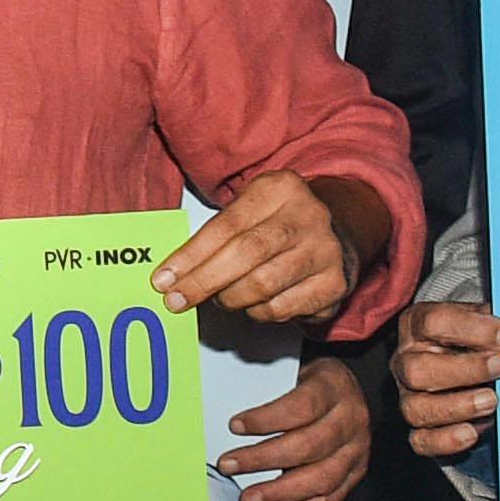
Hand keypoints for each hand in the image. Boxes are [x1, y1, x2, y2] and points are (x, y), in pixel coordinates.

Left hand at [155, 171, 355, 325]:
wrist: (336, 232)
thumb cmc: (276, 222)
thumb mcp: (248, 209)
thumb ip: (215, 234)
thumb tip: (173, 274)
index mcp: (280, 188)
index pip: (226, 225)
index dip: (191, 256)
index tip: (163, 279)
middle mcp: (308, 216)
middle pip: (246, 254)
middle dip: (203, 282)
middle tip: (177, 300)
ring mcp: (326, 251)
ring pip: (263, 286)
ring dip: (230, 298)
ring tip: (221, 297)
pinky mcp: (334, 284)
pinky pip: (281, 308)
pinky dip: (257, 312)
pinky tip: (254, 302)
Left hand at [221, 358, 366, 500]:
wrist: (346, 391)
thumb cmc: (310, 383)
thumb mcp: (293, 371)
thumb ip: (269, 392)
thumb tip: (229, 422)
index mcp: (335, 386)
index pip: (301, 406)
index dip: (266, 419)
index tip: (234, 426)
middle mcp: (352, 419)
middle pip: (307, 446)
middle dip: (262, 460)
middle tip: (228, 465)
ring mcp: (358, 449)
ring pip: (321, 478)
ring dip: (278, 491)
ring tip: (248, 497)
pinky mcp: (357, 472)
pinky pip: (329, 497)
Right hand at [394, 300, 499, 458]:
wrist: (474, 366)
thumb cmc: (478, 340)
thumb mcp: (484, 320)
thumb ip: (495, 321)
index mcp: (417, 326)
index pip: (432, 323)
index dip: (471, 329)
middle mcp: (406, 362)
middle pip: (417, 369)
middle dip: (463, 370)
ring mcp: (409, 397)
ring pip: (417, 408)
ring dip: (457, 406)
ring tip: (492, 400)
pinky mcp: (420, 428)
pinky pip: (421, 440)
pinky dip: (445, 440)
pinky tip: (471, 433)